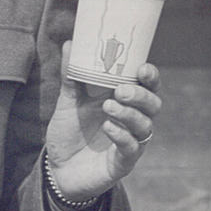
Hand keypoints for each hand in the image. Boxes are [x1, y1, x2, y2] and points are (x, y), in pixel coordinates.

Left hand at [44, 40, 161, 200]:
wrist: (57, 167)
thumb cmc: (69, 130)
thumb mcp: (67, 101)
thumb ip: (70, 75)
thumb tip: (70, 43)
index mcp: (121, 101)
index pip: (146, 86)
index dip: (150, 76)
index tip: (142, 68)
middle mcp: (130, 121)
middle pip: (153, 105)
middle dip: (141, 95)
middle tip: (121, 90)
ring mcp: (129, 142)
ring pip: (145, 126)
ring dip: (129, 114)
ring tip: (108, 107)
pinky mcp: (122, 162)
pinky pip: (132, 149)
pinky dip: (123, 136)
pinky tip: (108, 128)